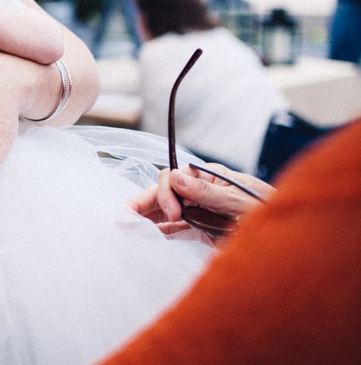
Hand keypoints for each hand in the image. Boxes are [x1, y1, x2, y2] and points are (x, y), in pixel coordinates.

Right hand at [127, 163, 275, 233]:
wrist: (293, 241)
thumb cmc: (273, 214)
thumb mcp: (243, 204)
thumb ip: (210, 193)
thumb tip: (176, 177)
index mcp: (210, 177)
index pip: (174, 177)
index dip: (166, 194)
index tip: (174, 215)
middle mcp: (201, 190)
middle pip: (163, 192)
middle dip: (145, 203)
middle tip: (127, 219)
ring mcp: (200, 209)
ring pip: (164, 210)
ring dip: (147, 218)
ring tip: (126, 227)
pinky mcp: (201, 229)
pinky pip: (174, 229)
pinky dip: (159, 233)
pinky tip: (145, 237)